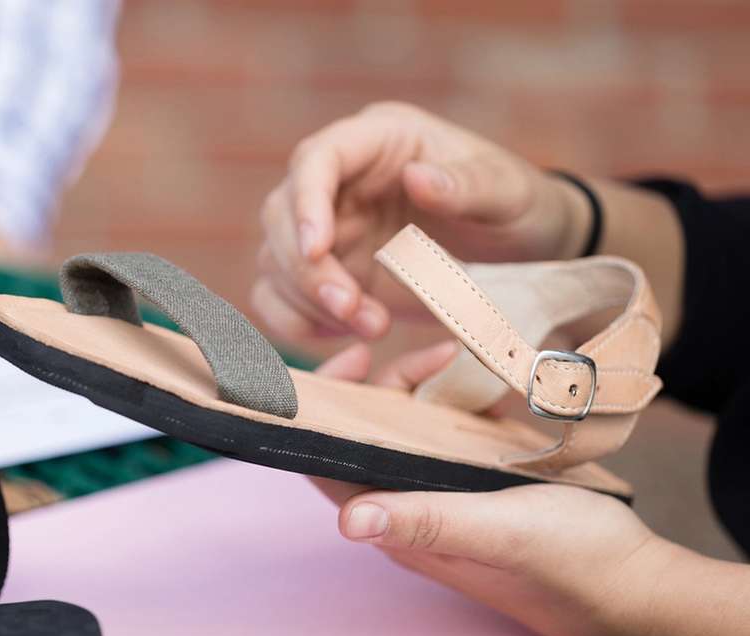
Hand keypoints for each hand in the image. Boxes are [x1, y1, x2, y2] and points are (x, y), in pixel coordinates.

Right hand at [255, 101, 592, 341]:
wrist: (520, 251)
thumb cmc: (516, 208)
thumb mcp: (506, 193)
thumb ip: (466, 185)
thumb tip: (417, 178)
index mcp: (378, 139)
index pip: (317, 158)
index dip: (306, 202)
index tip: (319, 248)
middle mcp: (340, 180)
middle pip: (281, 216)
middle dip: (308, 270)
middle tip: (353, 311)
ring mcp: (326, 228)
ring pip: (275, 261)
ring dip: (309, 302)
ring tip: (372, 328)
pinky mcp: (324, 273)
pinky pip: (279, 297)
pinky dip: (298, 321)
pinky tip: (344, 335)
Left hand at [311, 341, 677, 635]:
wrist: (637, 587)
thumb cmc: (569, 566)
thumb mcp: (496, 532)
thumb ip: (427, 522)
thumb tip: (346, 521)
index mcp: (402, 526)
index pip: (331, 464)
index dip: (322, 413)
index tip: (352, 360)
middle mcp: (414, 511)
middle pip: (368, 438)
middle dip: (384, 387)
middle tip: (429, 351)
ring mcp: (449, 498)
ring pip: (412, 432)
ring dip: (426, 392)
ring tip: (460, 358)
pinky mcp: (483, 488)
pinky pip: (453, 438)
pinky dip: (462, 407)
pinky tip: (488, 389)